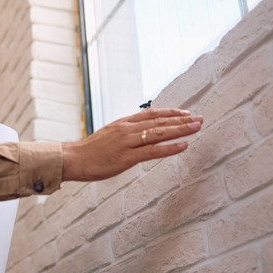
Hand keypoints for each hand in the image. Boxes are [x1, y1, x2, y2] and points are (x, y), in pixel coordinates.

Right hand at [61, 108, 202, 181]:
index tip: (185, 113)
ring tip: (197, 127)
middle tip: (199, 118)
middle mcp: (126, 129)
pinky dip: (170, 147)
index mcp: (122, 123)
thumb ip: (124, 134)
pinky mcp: (126, 157)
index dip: (170, 112)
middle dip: (181, 119)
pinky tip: (183, 145)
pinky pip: (152, 151)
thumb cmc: (89, 152)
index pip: (151, 114)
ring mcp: (126, 142)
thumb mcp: (108, 136)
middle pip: (159, 121)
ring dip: (180, 129)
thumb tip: (138, 135)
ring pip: (159, 133)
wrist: (72, 159)